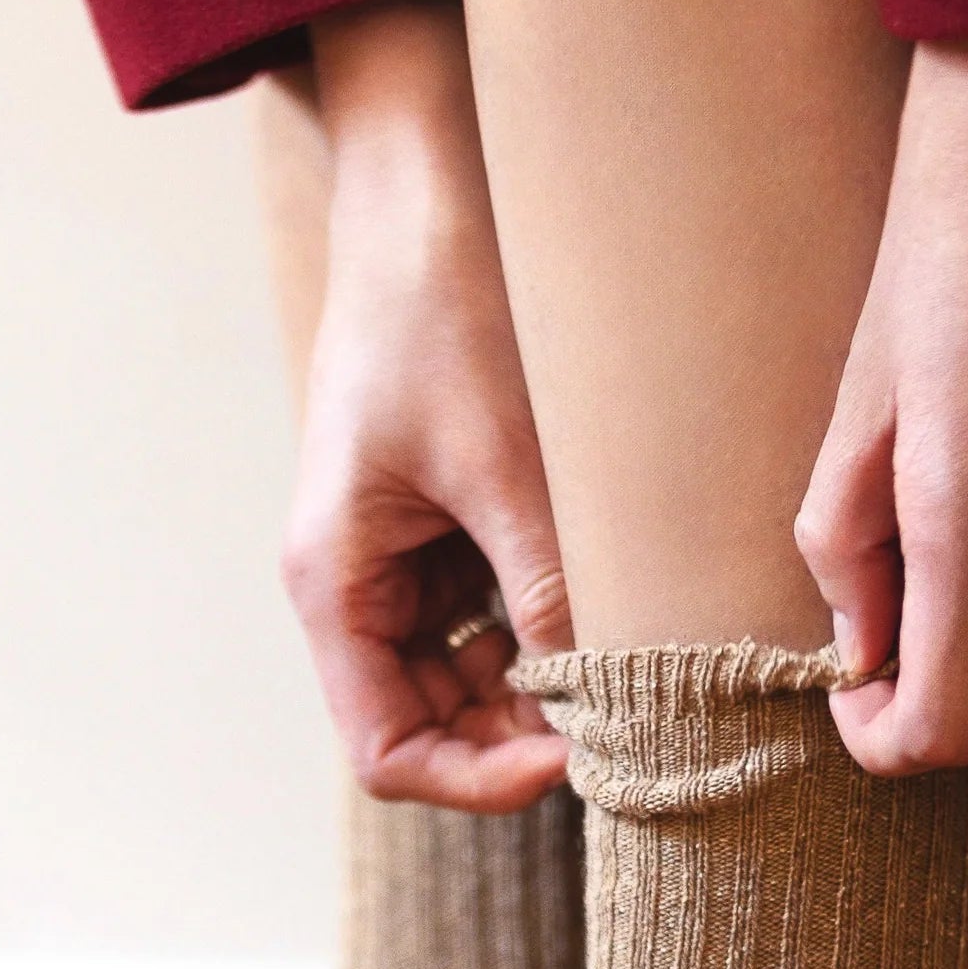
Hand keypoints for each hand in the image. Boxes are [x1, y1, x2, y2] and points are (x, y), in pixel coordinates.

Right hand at [282, 0, 570, 811]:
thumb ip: (546, 592)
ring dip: (540, 691)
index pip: (387, 751)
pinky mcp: (447, 528)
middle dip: (521, 740)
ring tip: (632, 671)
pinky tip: (615, 613)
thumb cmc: (442, 311)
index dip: (475, 780)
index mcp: (335, 584)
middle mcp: (357, 588)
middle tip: (628, 722)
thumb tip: (605, 703)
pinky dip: (550, 634)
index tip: (572, 760)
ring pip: (469, 681)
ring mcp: (402, 562)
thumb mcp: (505, 465)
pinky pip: (494, 619)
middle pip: (431, 725)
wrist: (429, 188)